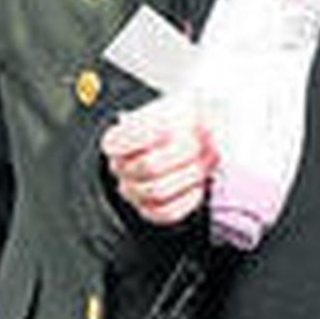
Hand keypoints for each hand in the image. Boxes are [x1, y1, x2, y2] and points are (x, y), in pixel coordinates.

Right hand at [101, 97, 215, 228]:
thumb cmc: (179, 120)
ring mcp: (133, 190)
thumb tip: (195, 122)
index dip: (144, 137)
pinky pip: (166, 213)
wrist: (188, 137)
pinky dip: (185, 200)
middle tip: (199, 141)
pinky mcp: (151, 209)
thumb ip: (179, 113)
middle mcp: (120, 167)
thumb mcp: (177, 105)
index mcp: (117, 140)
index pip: (119, 144)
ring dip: (188, 175)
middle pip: (148, 167)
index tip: (168, 126)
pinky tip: (197, 184)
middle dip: (181, 154)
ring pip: (157, 191)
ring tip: (203, 160)